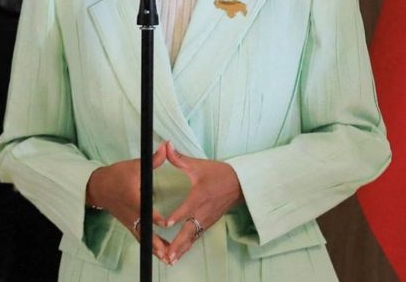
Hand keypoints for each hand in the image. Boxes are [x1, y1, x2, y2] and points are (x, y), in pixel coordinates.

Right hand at [85, 142, 170, 260]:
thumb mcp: (135, 166)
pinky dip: (150, 247)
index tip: (167, 223)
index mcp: (134, 199)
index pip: (146, 211)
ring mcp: (130, 222)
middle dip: (157, 243)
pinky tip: (160, 254)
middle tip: (169, 253)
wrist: (98, 187)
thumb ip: (154, 160)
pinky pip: (141, 239)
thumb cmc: (116, 176)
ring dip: (156, 249)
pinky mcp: (129, 225)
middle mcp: (132, 214)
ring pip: (144, 239)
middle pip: (146, 232)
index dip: (157, 217)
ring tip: (168, 259)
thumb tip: (166, 147)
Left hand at [161, 142, 242, 264]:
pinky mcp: (208, 223)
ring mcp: (207, 220)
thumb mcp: (199, 165)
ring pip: (192, 237)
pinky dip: (187, 246)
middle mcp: (204, 211)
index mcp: (200, 196)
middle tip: (167, 254)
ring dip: (181, 248)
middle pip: (189, 230)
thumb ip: (179, 158)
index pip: (187, 207)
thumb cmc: (218, 174)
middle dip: (178, 243)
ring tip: (170, 260)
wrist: (240, 184)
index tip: (167, 223)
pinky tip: (178, 254)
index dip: (177, 215)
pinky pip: (196, 237)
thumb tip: (166, 145)